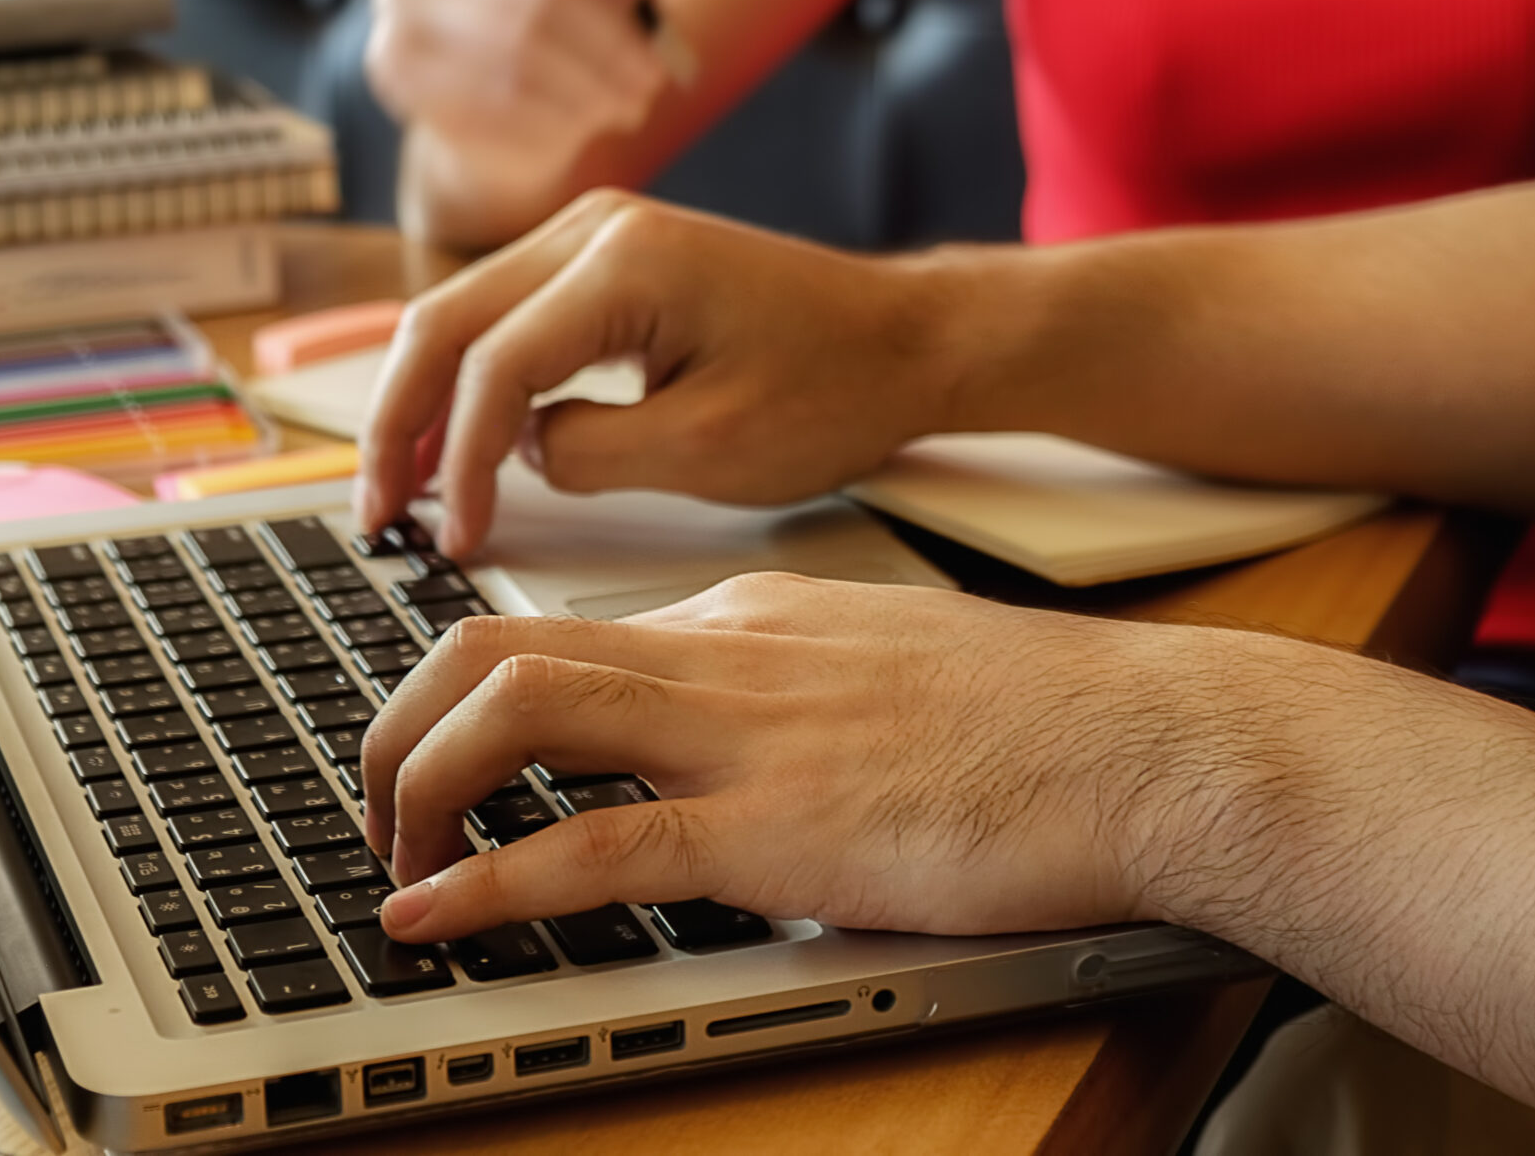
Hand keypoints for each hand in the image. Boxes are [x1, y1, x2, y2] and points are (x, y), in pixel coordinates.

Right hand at [354, 191, 951, 554]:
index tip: (454, 538)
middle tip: (373, 516)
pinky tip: (453, 449)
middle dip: (395, 424)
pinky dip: (467, 382)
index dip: (457, 461)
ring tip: (395, 492)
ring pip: (460, 315)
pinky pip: (504, 317)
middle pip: (442, 321)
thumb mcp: (710, 450)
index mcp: (624, 263)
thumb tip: (514, 458)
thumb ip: (587, 455)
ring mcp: (593, 235)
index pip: (494, 364)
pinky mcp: (603, 262)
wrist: (909, 341)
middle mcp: (594, 228)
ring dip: (420, 401)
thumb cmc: (837, 386)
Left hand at [361, 573, 1194, 942]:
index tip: (431, 760)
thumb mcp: (884, 672)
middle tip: (379, 811)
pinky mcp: (777, 826)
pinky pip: (591, 847)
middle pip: (493, 647)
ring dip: (416, 786)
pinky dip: (488, 884)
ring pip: (512, 711)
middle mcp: (722, 650)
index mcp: (747, 614)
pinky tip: (434, 920)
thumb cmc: (1047, 722)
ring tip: (391, 860)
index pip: (558, 628)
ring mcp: (745, 732)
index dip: (462, 697)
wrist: (1155, 741)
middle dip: (399, 725)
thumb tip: (726, 748)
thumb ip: (790, 692)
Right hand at [366, 0, 677, 185]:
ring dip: (588, 84)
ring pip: (518, 41)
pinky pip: (485, 94)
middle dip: (611, 36)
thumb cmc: (567, 23)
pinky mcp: (393, 59)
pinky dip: (548, 118)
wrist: (502, 115)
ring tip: (626, 105)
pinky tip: (578, 126)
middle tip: (651, 78)